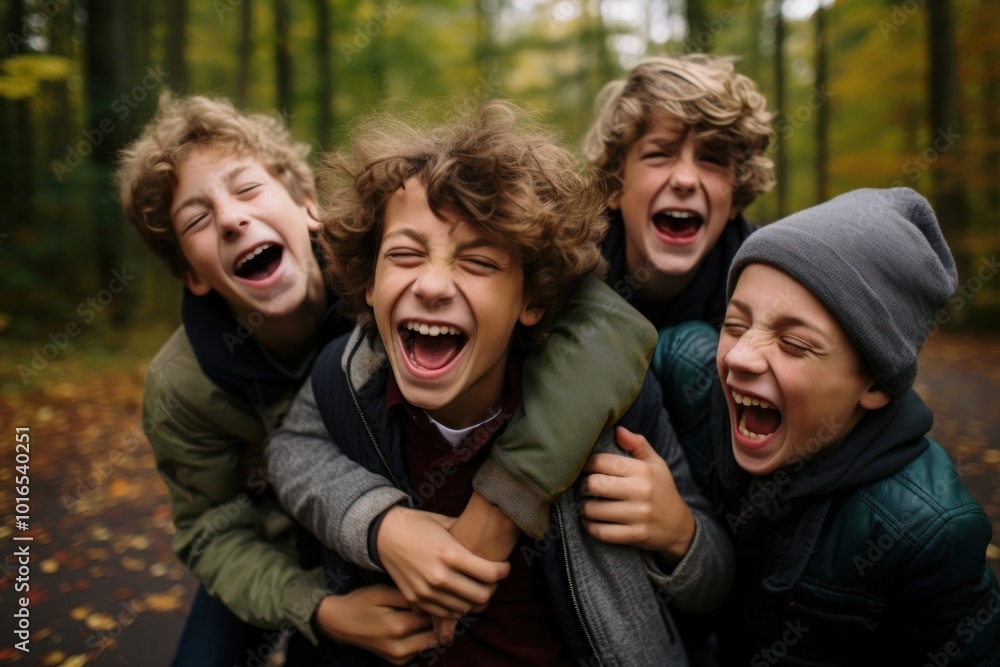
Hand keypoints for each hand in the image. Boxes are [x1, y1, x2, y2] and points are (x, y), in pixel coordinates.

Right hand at [315, 586, 436, 664]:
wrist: (339, 622)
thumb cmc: (361, 602)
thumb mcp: (382, 592)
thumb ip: (409, 598)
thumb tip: (432, 602)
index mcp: (397, 627)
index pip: (433, 617)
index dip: (438, 604)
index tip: (437, 593)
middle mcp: (400, 648)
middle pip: (436, 633)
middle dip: (439, 619)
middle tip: (437, 603)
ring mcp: (399, 658)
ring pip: (431, 642)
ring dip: (433, 629)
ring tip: (427, 612)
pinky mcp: (398, 662)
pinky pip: (421, 649)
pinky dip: (423, 637)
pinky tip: (416, 623)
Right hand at [377, 506, 509, 622]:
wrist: (383, 535)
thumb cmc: (418, 525)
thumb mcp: (446, 524)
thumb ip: (468, 534)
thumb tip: (491, 533)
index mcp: (450, 554)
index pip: (490, 573)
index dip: (503, 571)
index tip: (504, 567)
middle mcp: (439, 576)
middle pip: (481, 595)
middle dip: (493, 588)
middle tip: (492, 579)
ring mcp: (427, 591)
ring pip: (465, 608)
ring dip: (475, 600)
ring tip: (476, 587)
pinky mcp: (417, 600)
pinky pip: (446, 612)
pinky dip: (457, 607)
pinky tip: (459, 594)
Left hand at [580, 426, 694, 563]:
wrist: (679, 526)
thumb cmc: (662, 490)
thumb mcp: (655, 464)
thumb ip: (637, 444)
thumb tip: (617, 429)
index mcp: (642, 471)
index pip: (603, 462)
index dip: (587, 464)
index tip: (585, 468)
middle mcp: (640, 491)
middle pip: (595, 484)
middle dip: (584, 486)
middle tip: (585, 487)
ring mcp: (637, 515)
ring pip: (594, 510)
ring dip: (584, 507)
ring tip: (586, 504)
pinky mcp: (634, 535)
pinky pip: (602, 532)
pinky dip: (589, 526)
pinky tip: (589, 521)